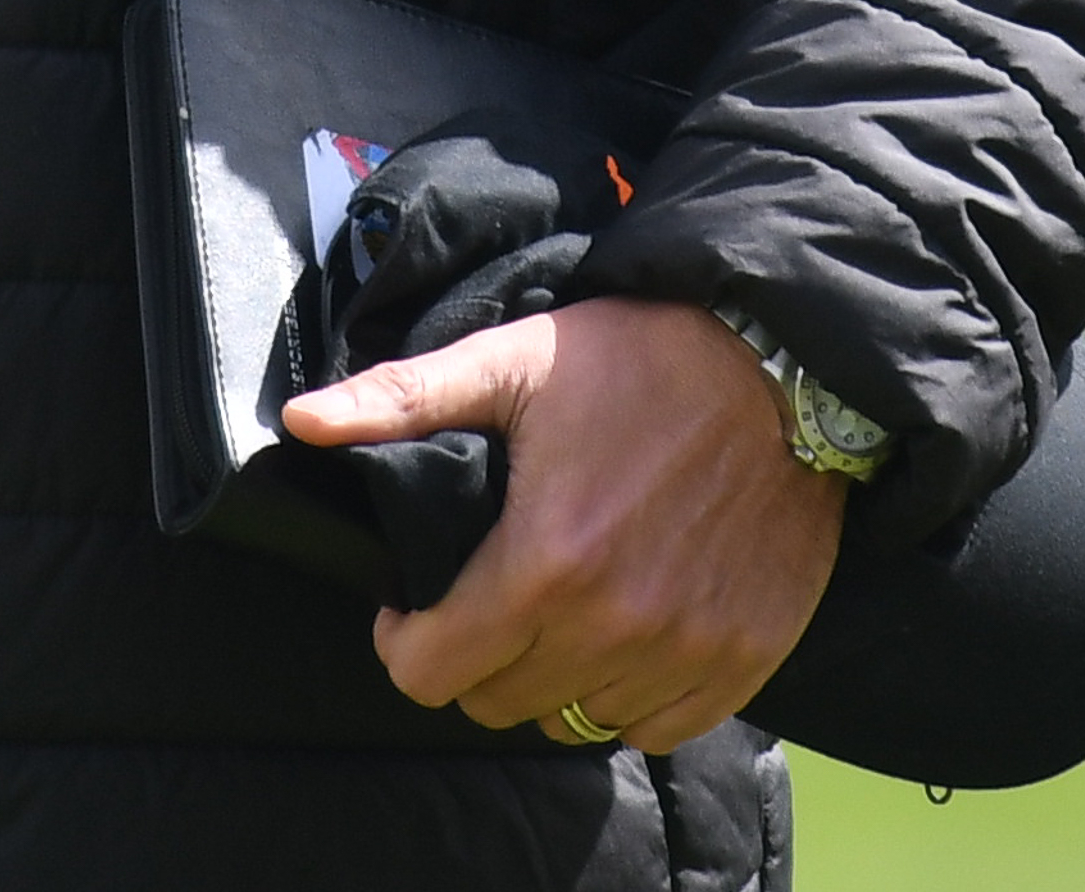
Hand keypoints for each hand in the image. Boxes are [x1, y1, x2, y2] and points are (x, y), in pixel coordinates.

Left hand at [276, 294, 843, 755]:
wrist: (784, 368)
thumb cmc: (640, 358)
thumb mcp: (512, 361)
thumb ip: (402, 400)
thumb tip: (300, 422)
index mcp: (543, 564)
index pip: (429, 672)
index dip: (404, 640)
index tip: (413, 602)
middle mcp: (613, 626)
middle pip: (494, 704)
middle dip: (472, 656)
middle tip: (486, 595)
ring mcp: (682, 652)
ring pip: (573, 719)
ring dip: (550, 676)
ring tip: (555, 608)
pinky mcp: (740, 660)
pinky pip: (654, 726)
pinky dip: (628, 695)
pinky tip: (622, 632)